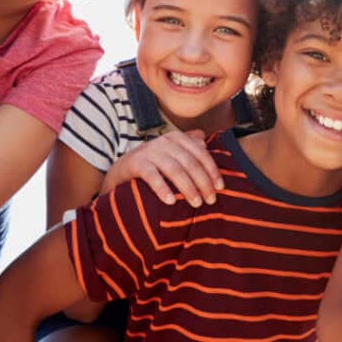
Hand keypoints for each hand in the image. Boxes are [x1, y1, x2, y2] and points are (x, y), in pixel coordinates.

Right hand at [100, 130, 223, 207]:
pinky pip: (152, 176)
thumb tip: (205, 139)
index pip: (201, 154)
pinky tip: (170, 201)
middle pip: (190, 163)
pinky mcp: (136, 163)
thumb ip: (188, 145)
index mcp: (177, 138)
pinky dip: (162, 189)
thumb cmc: (154, 163)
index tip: (220, 188)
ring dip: (188, 187)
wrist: (121, 169)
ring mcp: (150, 151)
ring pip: (175, 170)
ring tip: (196, 203)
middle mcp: (165, 141)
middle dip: (203, 183)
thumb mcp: (172, 152)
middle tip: (210, 200)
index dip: (212, 171)